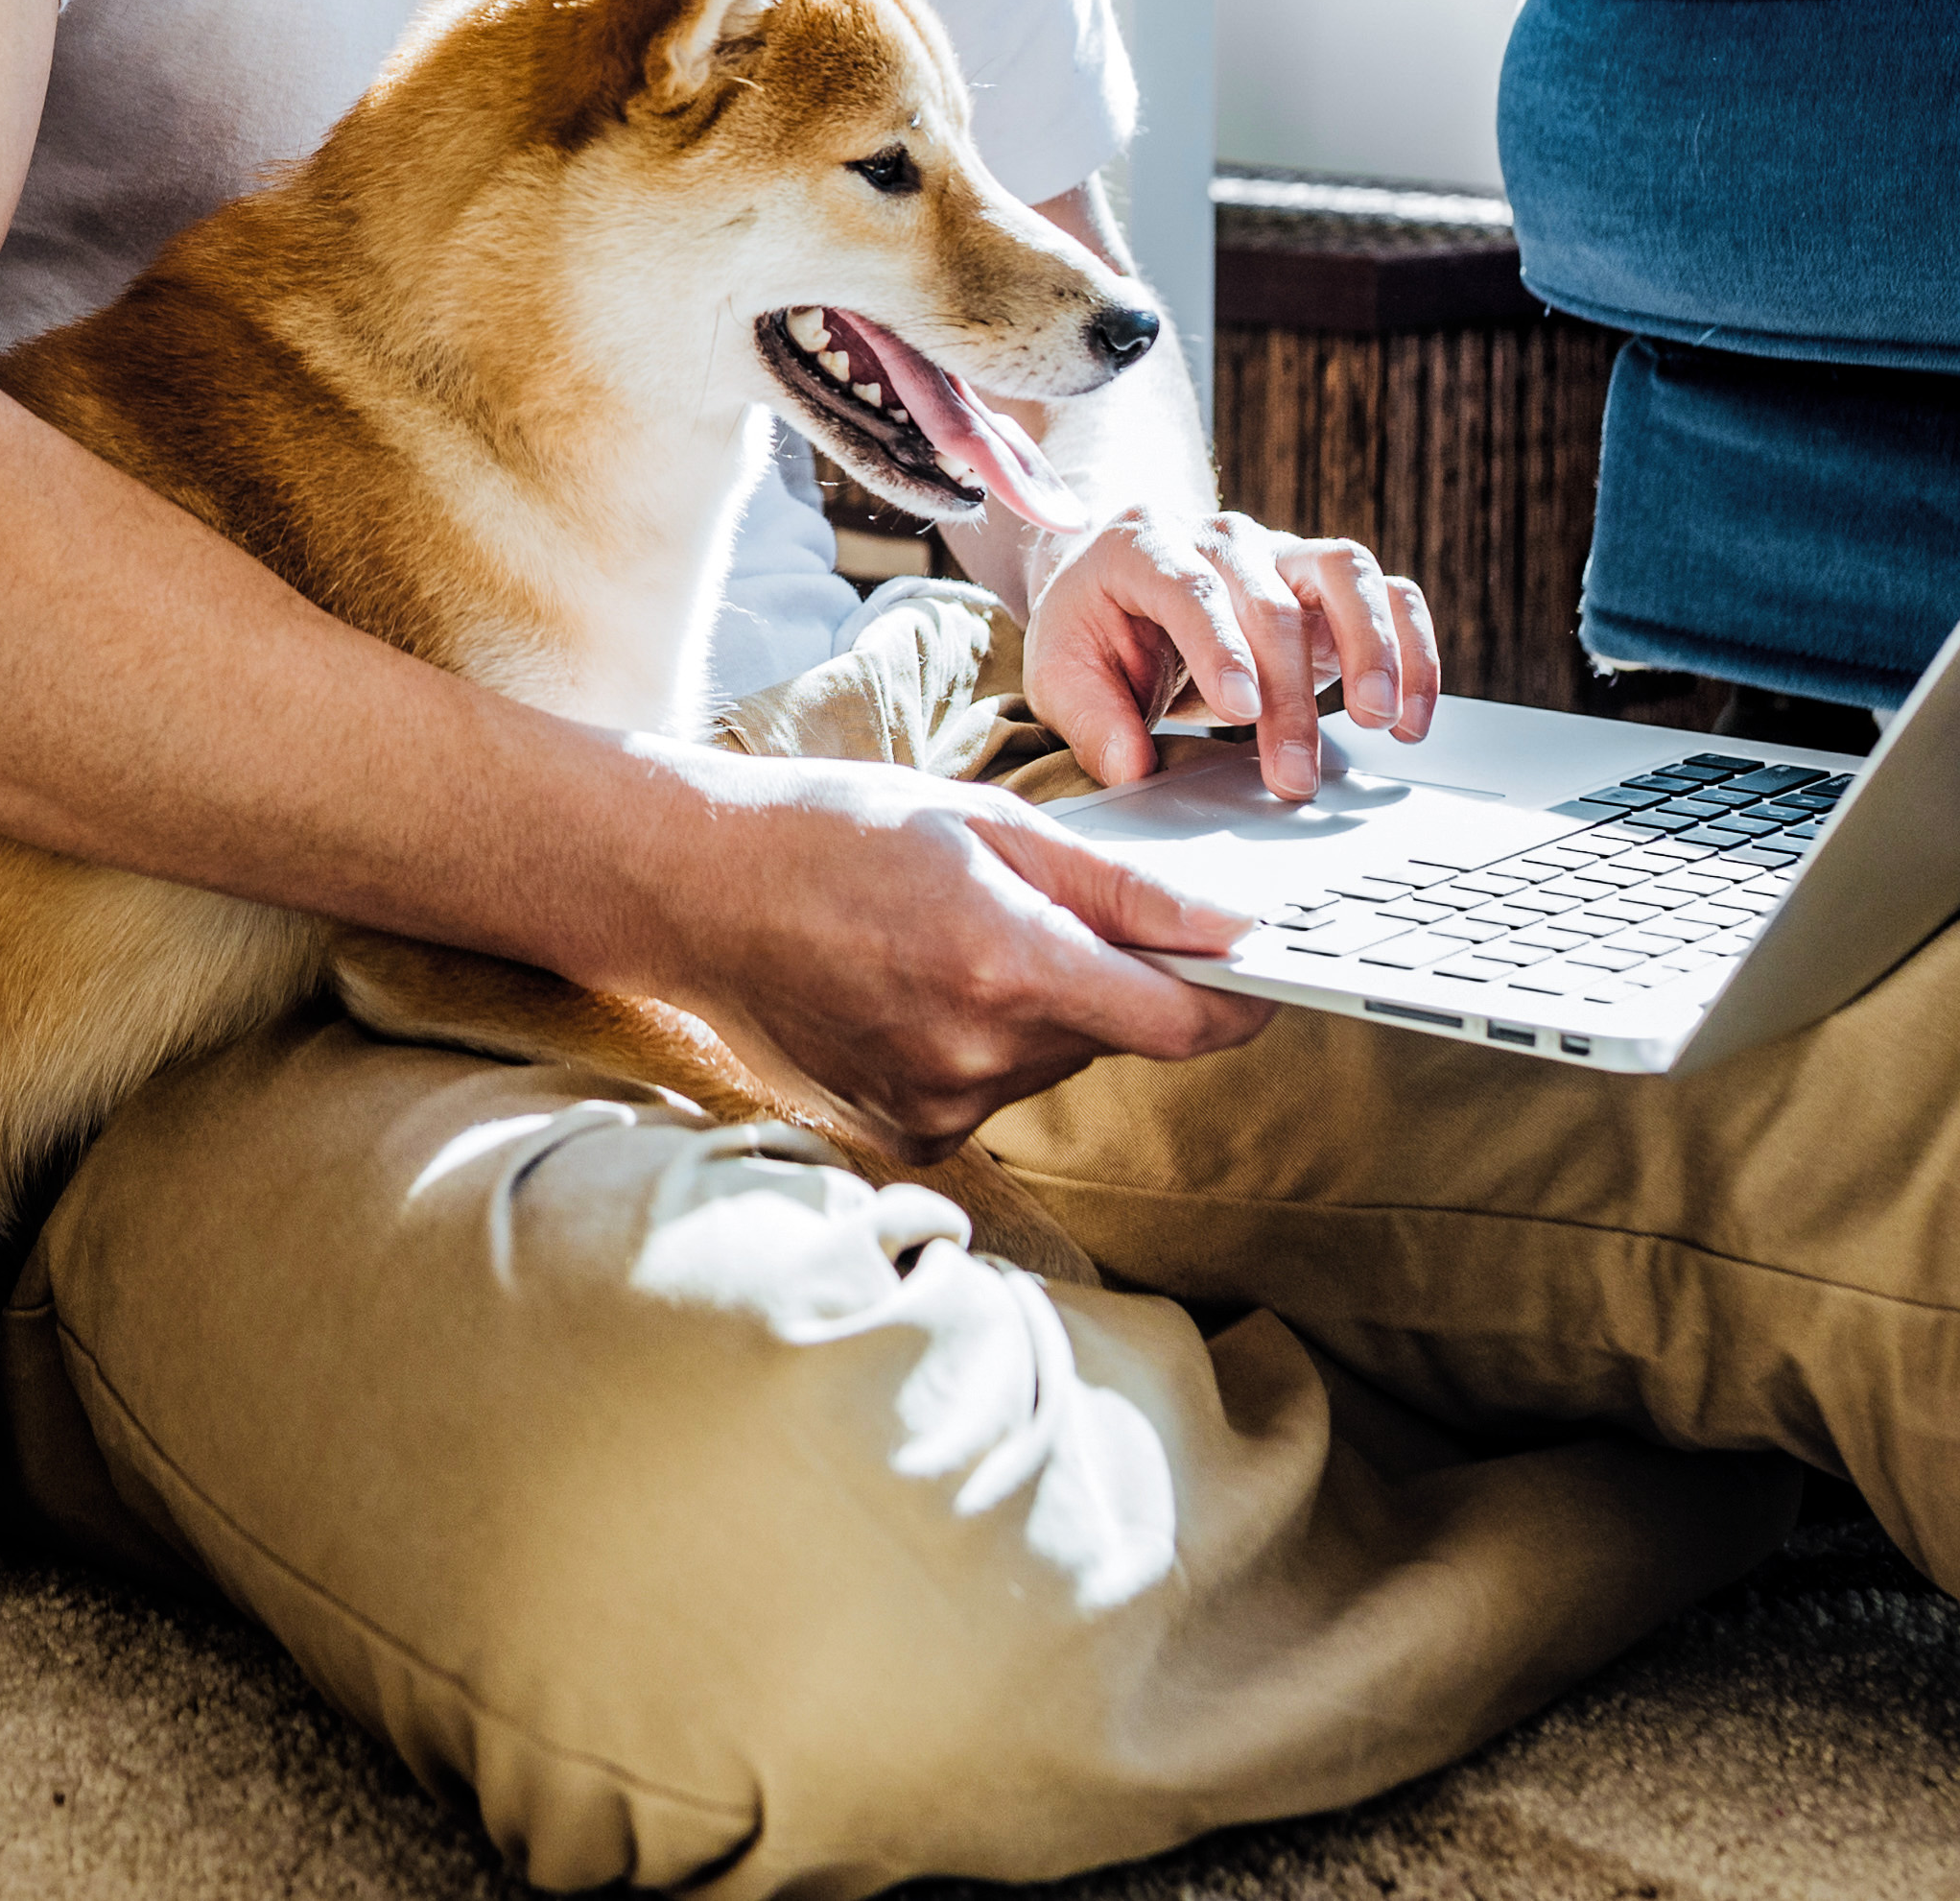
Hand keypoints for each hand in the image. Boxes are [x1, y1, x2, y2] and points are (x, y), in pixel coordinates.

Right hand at [609, 744, 1278, 1158]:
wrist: (694, 889)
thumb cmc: (834, 831)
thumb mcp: (988, 824)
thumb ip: (1120, 890)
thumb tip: (1231, 930)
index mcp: (1009, 965)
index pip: (1178, 1024)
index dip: (1238, 1004)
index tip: (1265, 977)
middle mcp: (979, 1055)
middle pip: (1110, 1035)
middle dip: (1103, 977)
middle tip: (1026, 908)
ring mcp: (938, 1107)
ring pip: (1049, 1062)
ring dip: (1036, 1010)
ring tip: (944, 941)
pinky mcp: (905, 1135)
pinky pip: (989, 1092)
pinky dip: (979, 1045)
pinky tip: (910, 991)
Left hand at [1021, 507, 1443, 796]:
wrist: (1122, 583)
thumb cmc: (1093, 629)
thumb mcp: (1059, 671)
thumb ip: (1089, 717)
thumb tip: (1131, 767)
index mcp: (1145, 544)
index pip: (1190, 586)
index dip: (1219, 646)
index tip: (1240, 712)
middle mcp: (1223, 537)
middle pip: (1272, 600)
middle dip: (1290, 693)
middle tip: (1295, 776)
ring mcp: (1282, 553)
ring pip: (1349, 571)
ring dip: (1375, 648)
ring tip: (1383, 724)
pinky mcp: (1327, 583)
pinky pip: (1389, 594)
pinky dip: (1412, 649)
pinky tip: (1412, 717)